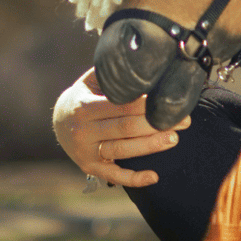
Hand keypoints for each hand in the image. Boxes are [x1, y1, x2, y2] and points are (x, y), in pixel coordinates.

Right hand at [52, 69, 189, 188]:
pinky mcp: (90, 167)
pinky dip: (134, 178)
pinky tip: (154, 177)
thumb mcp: (90, 82)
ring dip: (150, 146)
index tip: (170, 102)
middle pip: (125, 128)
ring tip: (174, 139)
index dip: (147, 105)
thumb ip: (112, 76)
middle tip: (183, 121)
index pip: (121, 106)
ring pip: (123, 149)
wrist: (57, 121)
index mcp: (84, 106)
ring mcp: (86, 151)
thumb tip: (142, 61)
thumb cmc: (83, 97)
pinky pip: (114, 175)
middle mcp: (83, 130)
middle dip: (156, 124)